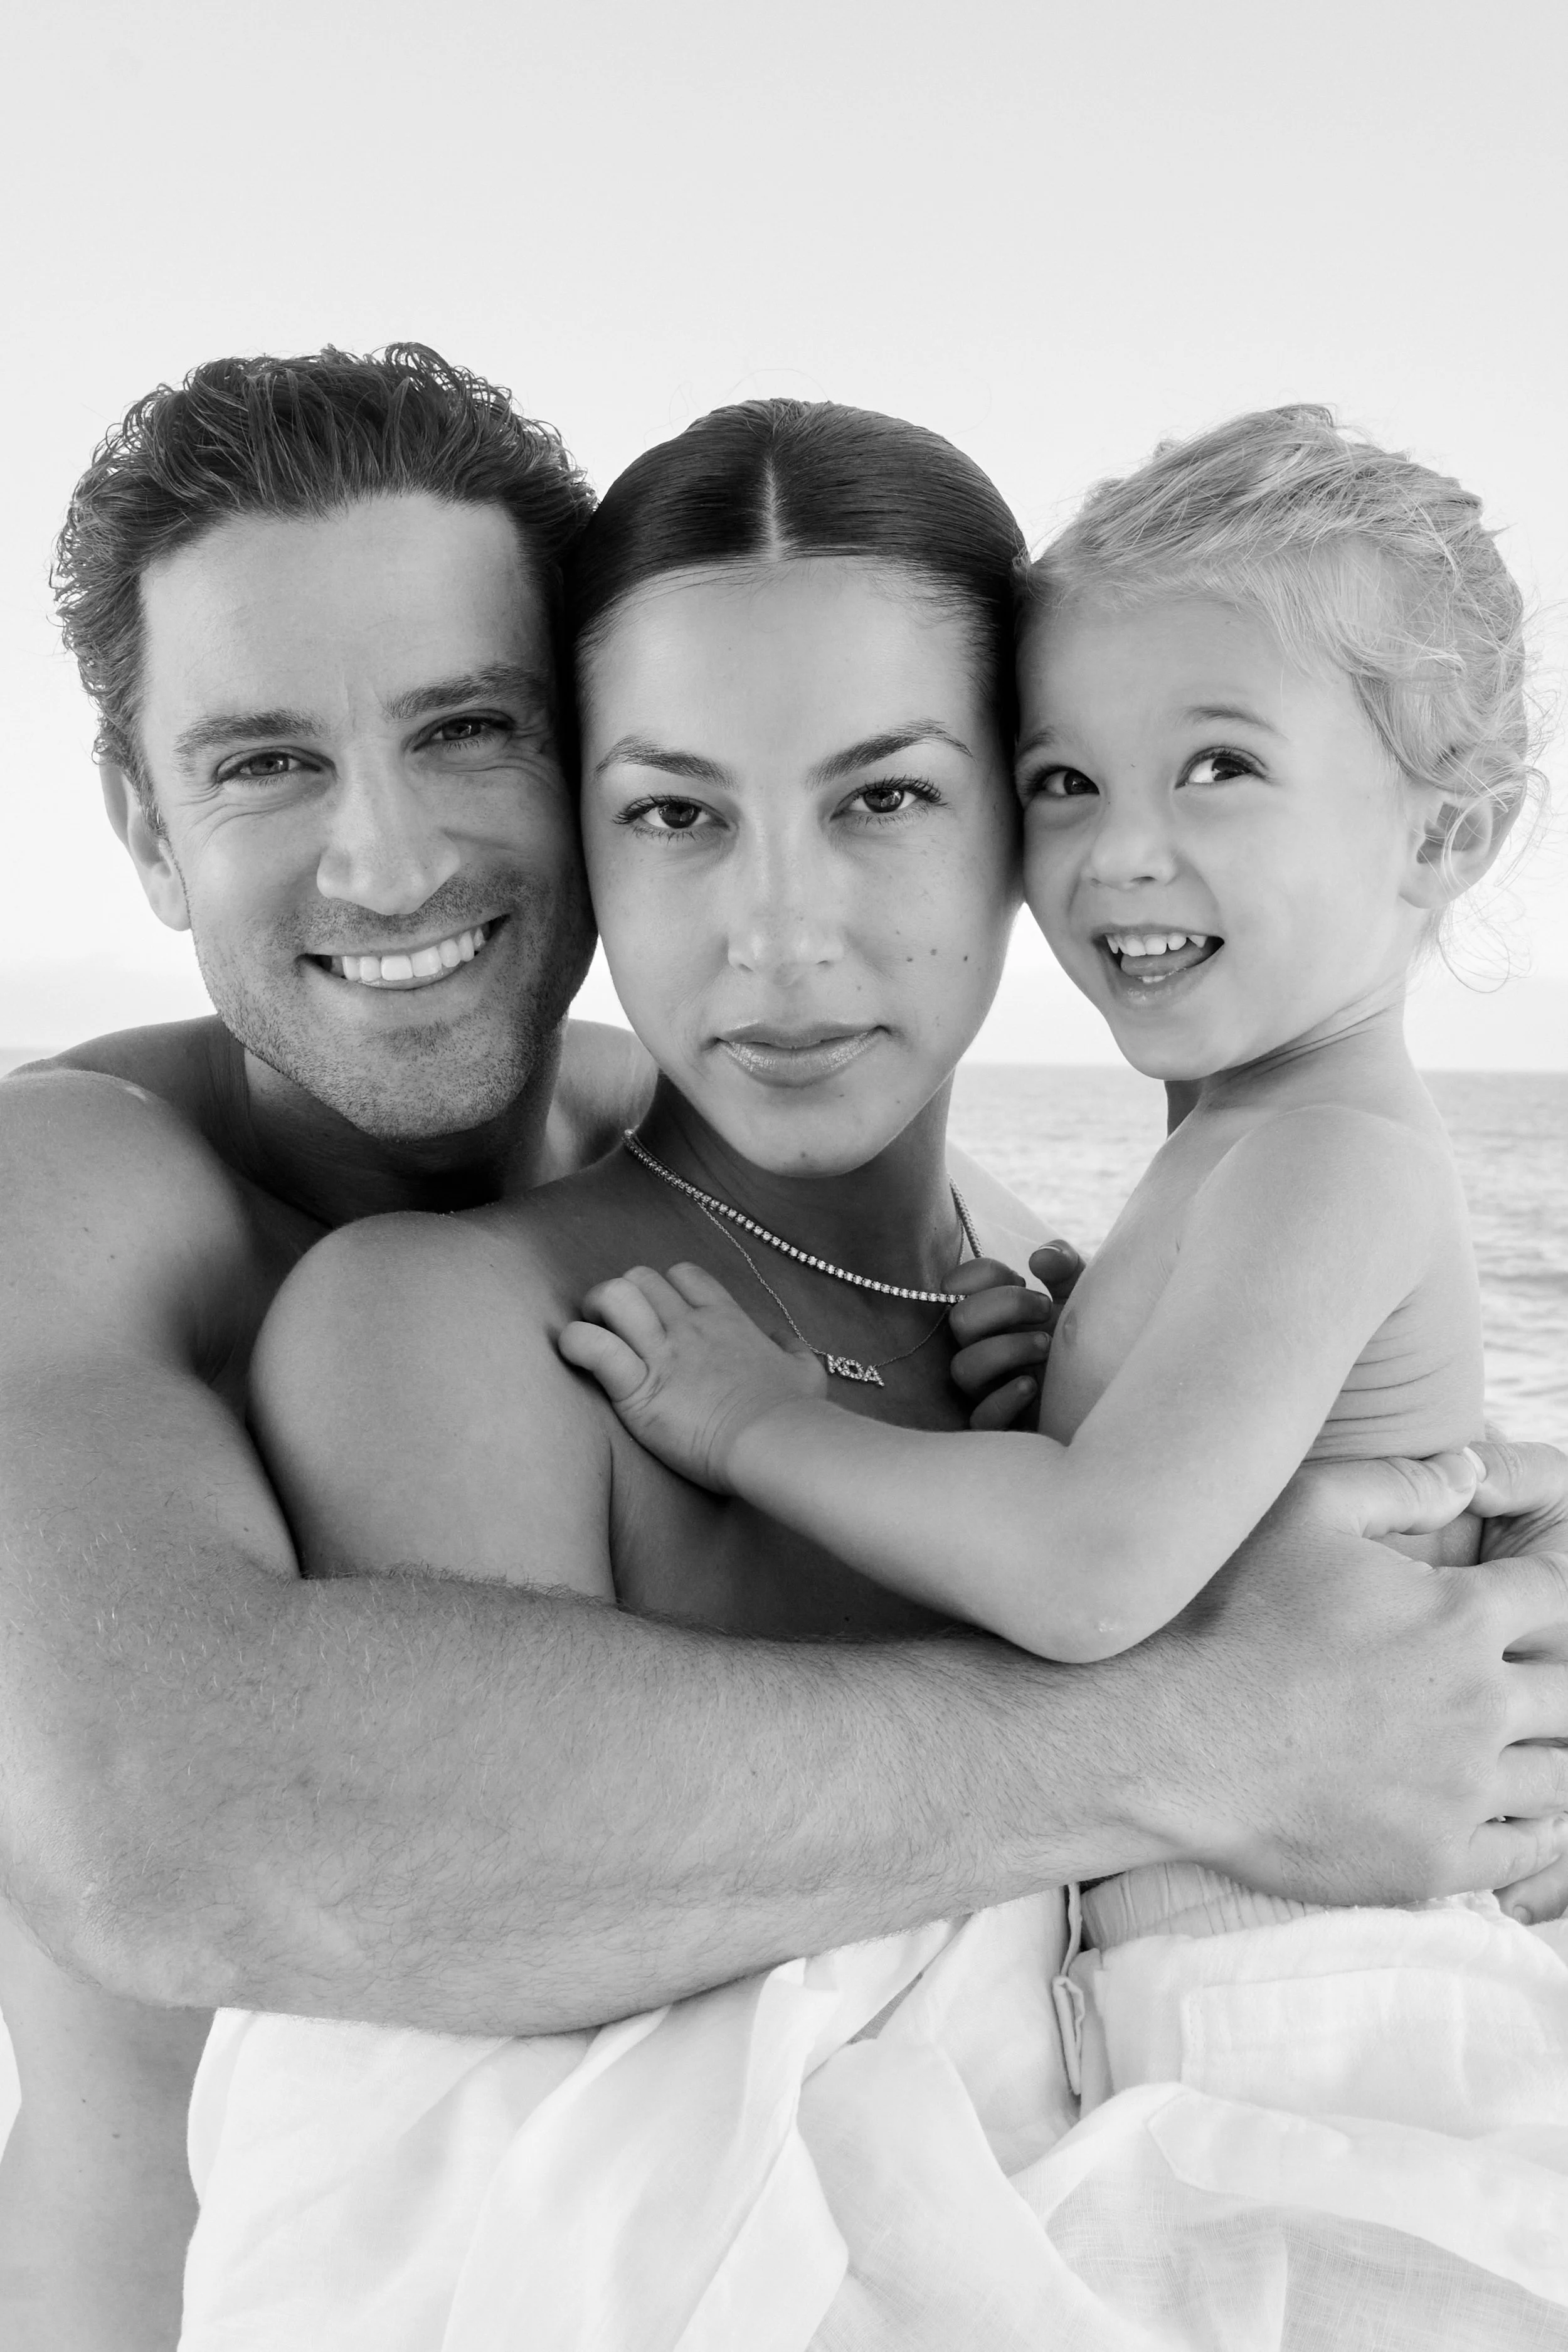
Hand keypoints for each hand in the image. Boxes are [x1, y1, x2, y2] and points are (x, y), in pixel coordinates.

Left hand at [558, 1263, 825, 1490]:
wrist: (777, 1443)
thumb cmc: (794, 1415)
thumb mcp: (806, 1373)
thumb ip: (792, 1350)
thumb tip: (781, 1341)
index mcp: (726, 1320)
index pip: (684, 1275)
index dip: (665, 1289)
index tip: (660, 1317)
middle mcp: (690, 1327)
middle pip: (641, 1278)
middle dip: (623, 1297)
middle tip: (617, 1330)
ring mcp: (663, 1354)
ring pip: (615, 1295)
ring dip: (596, 1311)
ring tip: (593, 1333)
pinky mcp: (639, 1389)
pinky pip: (595, 1347)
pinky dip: (577, 1344)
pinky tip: (574, 1352)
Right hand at [947, 1239, 1083, 1430]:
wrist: (1117, 1388)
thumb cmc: (1094, 1339)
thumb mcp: (1085, 1293)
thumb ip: (1064, 1265)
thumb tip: (1039, 1258)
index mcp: (991, 1314)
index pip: (954, 1285)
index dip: (983, 1274)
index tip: (1023, 1279)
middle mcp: (983, 1348)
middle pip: (958, 1320)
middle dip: (1004, 1306)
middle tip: (1044, 1308)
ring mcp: (990, 1388)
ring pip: (964, 1368)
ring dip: (1006, 1349)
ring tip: (1047, 1345)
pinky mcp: (1005, 1425)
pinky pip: (981, 1418)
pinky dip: (1003, 1399)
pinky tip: (1033, 1385)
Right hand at [1126, 1451, 1567, 1904]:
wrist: (1169, 1741)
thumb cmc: (1227, 1618)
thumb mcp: (1301, 1514)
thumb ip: (1395, 1483)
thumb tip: (1469, 1468)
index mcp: (1459, 1616)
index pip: (1559, 1594)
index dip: (1548, 1589)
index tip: (1521, 1599)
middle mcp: (1479, 1704)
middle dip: (1548, 1676)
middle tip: (1511, 1676)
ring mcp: (1462, 1790)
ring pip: (1558, 1774)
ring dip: (1542, 1751)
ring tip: (1509, 1743)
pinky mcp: (1435, 1861)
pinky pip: (1527, 1852)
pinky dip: (1534, 1831)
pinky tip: (1511, 1813)